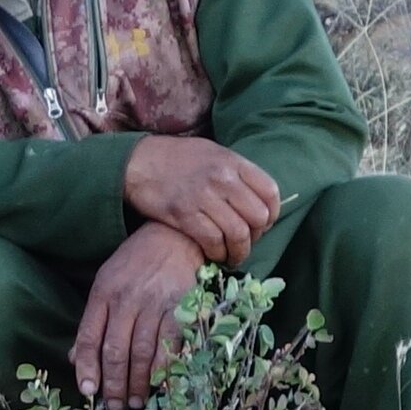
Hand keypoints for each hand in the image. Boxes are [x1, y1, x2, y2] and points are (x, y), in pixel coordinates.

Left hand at [71, 222, 206, 408]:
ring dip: (138, 383)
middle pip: (115, 351)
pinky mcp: (181, 307)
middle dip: (114, 384)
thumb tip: (75, 358)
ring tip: (135, 401)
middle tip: (115, 405)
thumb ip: (94, 320)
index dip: (87, 368)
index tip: (88, 391)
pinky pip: (171, 346)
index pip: (89, 337)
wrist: (176, 236)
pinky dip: (164, 371)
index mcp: (104, 292)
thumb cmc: (138, 262)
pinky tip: (160, 386)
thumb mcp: (107, 282)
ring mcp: (155, 303)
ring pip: (142, 353)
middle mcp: (127, 298)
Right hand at [122, 134, 280, 264]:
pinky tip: (215, 254)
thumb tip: (258, 198)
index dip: (272, 214)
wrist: (138, 162)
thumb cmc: (176, 158)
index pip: (270, 192)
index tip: (264, 224)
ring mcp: (204, 197)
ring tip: (233, 256)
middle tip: (246, 242)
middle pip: (258, 217)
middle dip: (256, 236)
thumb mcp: (213, 153)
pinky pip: (213, 242)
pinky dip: (218, 253)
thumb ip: (237, 172)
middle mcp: (223, 178)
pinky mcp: (184, 215)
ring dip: (239, 252)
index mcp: (233, 162)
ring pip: (238, 234)